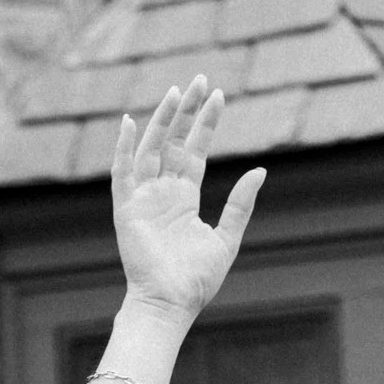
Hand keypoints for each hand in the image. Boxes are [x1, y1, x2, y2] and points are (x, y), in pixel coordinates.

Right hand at [112, 76, 267, 324]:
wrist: (171, 303)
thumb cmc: (197, 280)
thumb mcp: (227, 237)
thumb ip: (240, 203)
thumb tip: (261, 169)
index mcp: (184, 198)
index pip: (195, 150)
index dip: (205, 123)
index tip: (217, 95)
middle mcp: (162, 192)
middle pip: (174, 141)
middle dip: (186, 111)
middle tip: (199, 79)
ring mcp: (143, 198)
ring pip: (151, 148)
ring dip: (162, 120)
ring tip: (177, 91)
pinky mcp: (126, 209)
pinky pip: (122, 172)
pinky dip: (124, 148)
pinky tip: (131, 122)